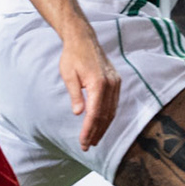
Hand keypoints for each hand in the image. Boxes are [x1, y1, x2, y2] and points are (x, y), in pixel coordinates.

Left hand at [60, 35, 120, 150]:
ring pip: (112, 111)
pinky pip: (114, 104)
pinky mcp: (116, 81)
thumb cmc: (72, 56)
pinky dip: (108, 116)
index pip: (94, 114)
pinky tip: (102, 124)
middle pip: (105, 115)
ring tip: (94, 139)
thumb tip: (79, 113)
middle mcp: (110, 84)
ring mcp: (115, 83)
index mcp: (98, 83)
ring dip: (103, 127)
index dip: (89, 130)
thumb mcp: (68, 75)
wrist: (83, 39)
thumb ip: (75, 95)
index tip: (83, 142)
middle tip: (87, 146)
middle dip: (96, 132)